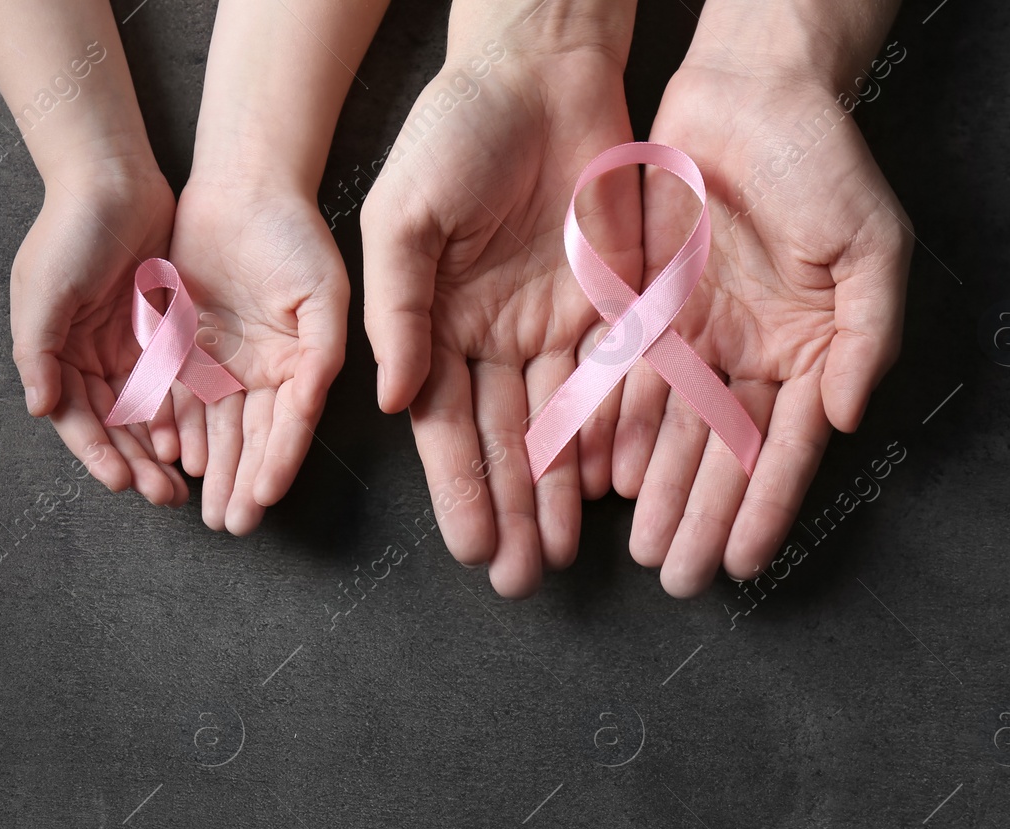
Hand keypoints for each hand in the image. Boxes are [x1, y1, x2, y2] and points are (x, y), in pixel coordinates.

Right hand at [10, 160, 192, 505]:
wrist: (112, 178)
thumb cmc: (70, 231)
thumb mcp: (44, 291)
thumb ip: (37, 351)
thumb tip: (39, 409)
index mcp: (54, 354)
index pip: (78, 419)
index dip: (98, 454)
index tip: (122, 483)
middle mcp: (89, 357)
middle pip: (115, 426)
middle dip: (136, 464)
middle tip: (165, 497)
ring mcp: (127, 347)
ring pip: (147, 414)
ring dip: (160, 450)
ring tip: (184, 484)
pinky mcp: (162, 332)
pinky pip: (174, 384)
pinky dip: (182, 414)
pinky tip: (199, 440)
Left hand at [163, 179, 348, 534]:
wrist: (242, 188)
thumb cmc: (293, 236)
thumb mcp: (323, 293)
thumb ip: (324, 350)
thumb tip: (317, 398)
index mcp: (301, 367)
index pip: (290, 428)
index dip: (278, 464)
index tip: (264, 499)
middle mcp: (261, 374)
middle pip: (250, 439)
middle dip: (239, 483)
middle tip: (230, 524)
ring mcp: (221, 363)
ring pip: (212, 427)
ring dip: (208, 468)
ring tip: (200, 506)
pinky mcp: (182, 347)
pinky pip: (175, 395)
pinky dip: (173, 427)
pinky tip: (171, 456)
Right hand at [363, 40, 642, 597]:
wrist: (543, 68)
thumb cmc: (456, 130)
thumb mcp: (404, 214)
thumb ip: (398, 308)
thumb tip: (393, 402)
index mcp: (435, 324)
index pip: (444, 425)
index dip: (458, 488)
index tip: (472, 548)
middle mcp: (494, 337)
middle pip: (503, 441)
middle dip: (512, 511)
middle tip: (522, 578)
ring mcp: (557, 326)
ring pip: (560, 427)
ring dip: (559, 493)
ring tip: (563, 554)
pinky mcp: (617, 304)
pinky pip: (616, 383)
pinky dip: (613, 434)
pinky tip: (610, 487)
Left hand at [607, 63, 910, 595]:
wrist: (751, 92)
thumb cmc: (824, 161)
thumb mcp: (871, 248)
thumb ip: (865, 338)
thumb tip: (844, 419)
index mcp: (807, 352)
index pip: (785, 449)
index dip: (765, 509)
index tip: (743, 564)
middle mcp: (748, 356)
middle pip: (721, 455)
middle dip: (700, 518)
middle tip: (677, 576)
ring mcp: (694, 336)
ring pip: (669, 431)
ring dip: (655, 491)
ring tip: (641, 547)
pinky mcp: (643, 307)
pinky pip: (623, 379)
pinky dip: (612, 428)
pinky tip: (601, 477)